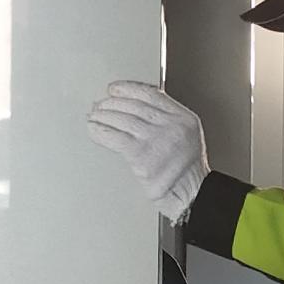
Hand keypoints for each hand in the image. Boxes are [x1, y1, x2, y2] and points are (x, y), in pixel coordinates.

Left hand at [86, 80, 209, 221]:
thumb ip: (167, 119)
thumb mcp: (187, 136)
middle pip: (134, 106)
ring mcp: (156, 141)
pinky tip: (93, 129)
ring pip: (122, 119)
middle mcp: (171, 127)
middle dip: (112, 103)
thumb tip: (136, 106)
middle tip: (100, 104)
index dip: (128, 89)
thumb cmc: (186, 170)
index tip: (114, 89)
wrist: (190, 194)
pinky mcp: (141, 156)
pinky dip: (100, 131)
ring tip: (94, 115)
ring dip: (103, 115)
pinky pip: (114, 137)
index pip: (151, 94)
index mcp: (183, 119)